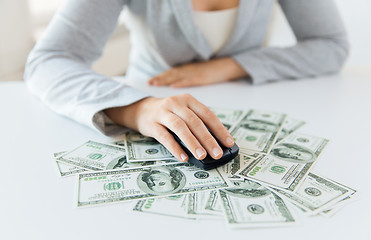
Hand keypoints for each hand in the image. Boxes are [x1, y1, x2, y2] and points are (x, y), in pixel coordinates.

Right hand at [104, 94, 234, 161]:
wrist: (141, 109)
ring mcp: (163, 113)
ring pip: (180, 128)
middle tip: (217, 153)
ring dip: (192, 143)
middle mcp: (176, 103)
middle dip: (208, 139)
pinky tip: (183, 157)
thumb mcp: (183, 111)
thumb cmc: (168, 113)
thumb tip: (215, 143)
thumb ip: (197, 123)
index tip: (228, 143)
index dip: (219, 129)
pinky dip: (175, 148)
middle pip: (195, 122)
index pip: (207, 115)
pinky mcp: (152, 124)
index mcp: (188, 100)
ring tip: (202, 156)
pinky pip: (165, 137)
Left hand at [148, 57, 246, 87]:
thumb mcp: (202, 76)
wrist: (230, 65)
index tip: (150, 81)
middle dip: (160, 78)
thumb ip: (191, 83)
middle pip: (172, 74)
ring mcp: (196, 72)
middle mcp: (190, 70)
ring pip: (177, 76)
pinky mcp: (203, 76)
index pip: (172, 73)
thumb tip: (181, 94)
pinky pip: (190, 80)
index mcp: (189, 70)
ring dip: (165, 79)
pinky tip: (172, 86)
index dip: (161, 77)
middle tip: (149, 82)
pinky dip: (180, 83)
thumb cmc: (216, 73)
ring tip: (155, 84)